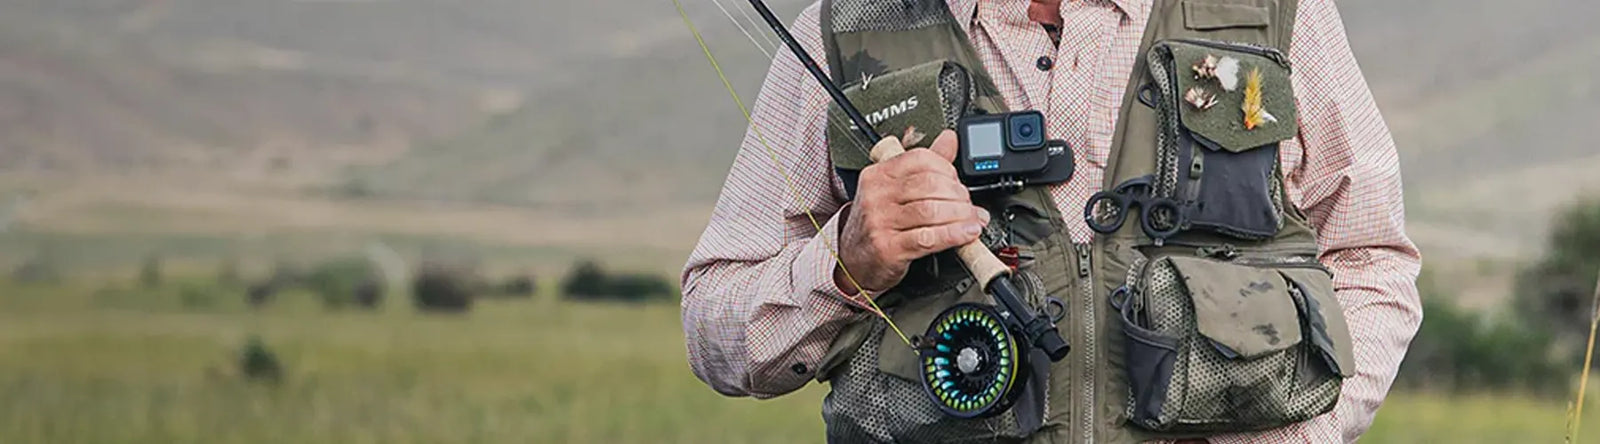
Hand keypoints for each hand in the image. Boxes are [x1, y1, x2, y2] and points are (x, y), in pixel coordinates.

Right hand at [834, 130, 988, 294]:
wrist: (853, 261)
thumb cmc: (877, 225)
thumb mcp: (894, 191)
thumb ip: (924, 165)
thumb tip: (949, 139)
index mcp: (879, 174)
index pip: (921, 159)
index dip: (948, 170)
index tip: (959, 183)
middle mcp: (876, 195)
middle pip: (930, 185)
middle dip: (959, 195)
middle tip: (970, 206)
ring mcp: (879, 221)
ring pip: (932, 211)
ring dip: (961, 216)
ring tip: (973, 220)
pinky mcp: (888, 248)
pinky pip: (929, 238)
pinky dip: (954, 235)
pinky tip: (966, 234)